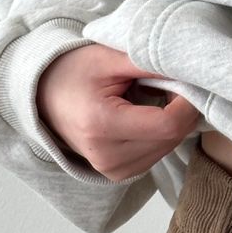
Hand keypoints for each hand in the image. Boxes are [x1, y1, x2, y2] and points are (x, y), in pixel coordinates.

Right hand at [36, 43, 200, 181]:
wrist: (42, 97)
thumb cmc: (72, 72)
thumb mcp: (107, 58)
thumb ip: (149, 63)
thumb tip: (189, 70)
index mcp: (102, 125)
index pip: (167, 125)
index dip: (186, 105)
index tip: (189, 83)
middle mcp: (108, 156)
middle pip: (171, 139)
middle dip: (181, 112)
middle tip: (175, 85)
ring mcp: (114, 170)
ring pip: (167, 149)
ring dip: (173, 125)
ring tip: (158, 98)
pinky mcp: (120, 174)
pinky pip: (156, 155)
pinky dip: (161, 136)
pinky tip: (149, 116)